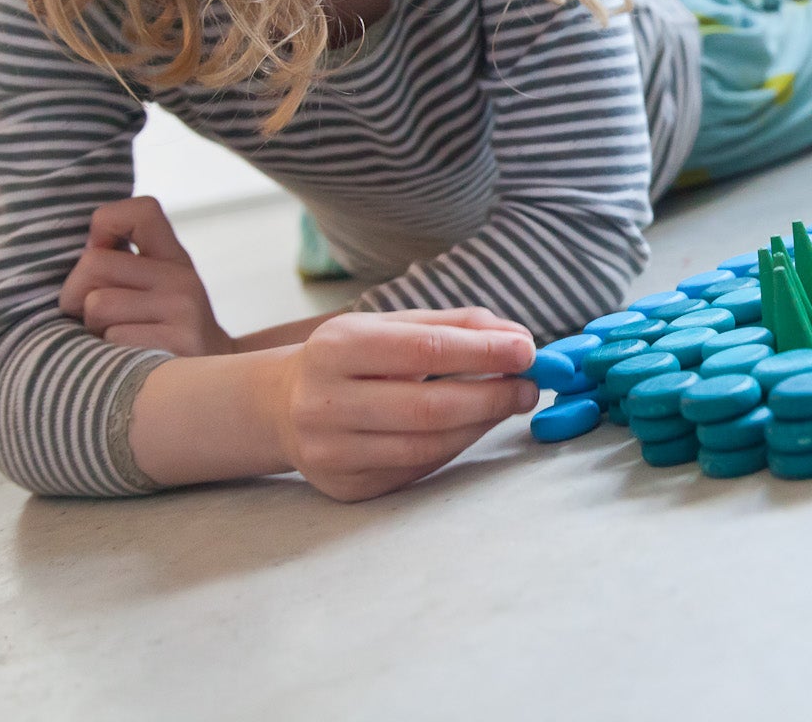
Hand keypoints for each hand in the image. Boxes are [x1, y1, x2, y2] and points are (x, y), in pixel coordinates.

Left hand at [59, 196, 235, 356]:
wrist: (210, 387)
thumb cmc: (161, 336)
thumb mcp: (154, 292)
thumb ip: (121, 266)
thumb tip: (84, 252)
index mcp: (174, 259)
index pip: (141, 211)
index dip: (105, 223)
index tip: (100, 252)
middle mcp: (183, 279)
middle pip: (93, 263)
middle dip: (76, 295)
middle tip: (96, 319)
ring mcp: (183, 311)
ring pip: (96, 304)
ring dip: (92, 330)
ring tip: (117, 342)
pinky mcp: (176, 344)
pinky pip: (110, 340)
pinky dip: (108, 355)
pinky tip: (129, 361)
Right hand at [266, 308, 538, 501]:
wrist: (283, 406)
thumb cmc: (354, 357)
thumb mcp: (393, 325)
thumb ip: (456, 325)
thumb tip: (518, 338)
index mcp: (336, 346)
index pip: (424, 349)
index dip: (483, 352)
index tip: (527, 351)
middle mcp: (325, 401)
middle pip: (429, 407)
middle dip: (491, 397)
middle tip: (528, 387)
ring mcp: (331, 451)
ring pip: (427, 445)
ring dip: (480, 425)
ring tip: (508, 404)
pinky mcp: (346, 485)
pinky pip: (417, 468)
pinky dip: (454, 446)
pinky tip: (470, 427)